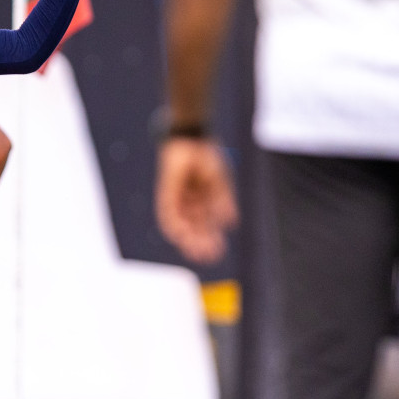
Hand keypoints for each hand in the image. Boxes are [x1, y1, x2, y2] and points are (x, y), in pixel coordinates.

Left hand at [156, 137, 237, 264]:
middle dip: (200, 243)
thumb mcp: (219, 182)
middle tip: (208, 258)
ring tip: (195, 251)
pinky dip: (173, 225)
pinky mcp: (167, 193)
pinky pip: (167, 213)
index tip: (218, 253)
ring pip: (181, 225)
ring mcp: (178, 199)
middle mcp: (191, 203)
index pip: (207, 226)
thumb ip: (223, 202)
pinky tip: (179, 236)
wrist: (190, 140)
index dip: (212, 240)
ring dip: (187, 239)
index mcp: (205, 201)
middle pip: (194, 229)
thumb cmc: (206, 158)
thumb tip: (231, 224)